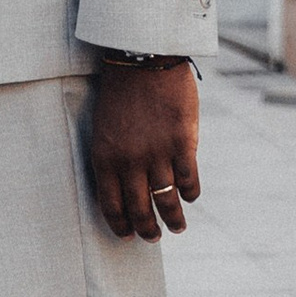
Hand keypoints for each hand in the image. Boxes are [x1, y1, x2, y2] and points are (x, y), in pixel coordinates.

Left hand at [86, 62, 200, 240]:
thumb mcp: (105, 128)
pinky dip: (190, 193)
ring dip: (173, 219)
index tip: (127, 236)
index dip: (120, 225)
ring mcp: (157, 154)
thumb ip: (115, 158)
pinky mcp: (182, 143)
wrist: (144, 59)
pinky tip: (190, 197)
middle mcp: (130, 162)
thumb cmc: (121, 92)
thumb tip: (129, 186)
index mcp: (105, 158)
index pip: (111, 204)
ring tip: (177, 229)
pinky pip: (189, 180)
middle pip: (140, 209)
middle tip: (153, 238)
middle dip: (147, 229)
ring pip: (167, 200)